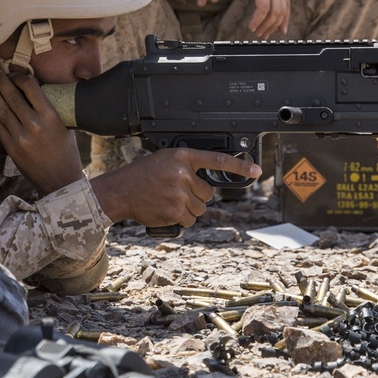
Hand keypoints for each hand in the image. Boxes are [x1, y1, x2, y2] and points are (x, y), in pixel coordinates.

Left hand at [0, 68, 84, 194]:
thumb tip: (35, 93)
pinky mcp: (11, 148)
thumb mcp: (65, 126)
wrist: (61, 181)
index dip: (20, 78)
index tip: (13, 73)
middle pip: (13, 97)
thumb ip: (50, 110)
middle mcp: (35, 124)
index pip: (31, 88)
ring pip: (2, 110)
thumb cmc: (66, 153)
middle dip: (1, 82)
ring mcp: (21, 137)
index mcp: (51, 116)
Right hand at [91, 148, 261, 228]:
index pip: (217, 160)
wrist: (120, 191)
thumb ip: (187, 167)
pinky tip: (165, 210)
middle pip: (208, 193)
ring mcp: (179, 194)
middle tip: (178, 192)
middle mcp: (183, 174)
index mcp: (183, 157)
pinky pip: (189, 220)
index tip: (257, 170)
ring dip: (188, 209)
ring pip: (200, 209)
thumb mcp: (165, 160)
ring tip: (169, 201)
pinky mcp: (174, 211)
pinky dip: (180, 219)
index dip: (239, 166)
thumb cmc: (142, 175)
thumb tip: (205, 184)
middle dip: (196, 196)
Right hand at [190, 0, 289, 37]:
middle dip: (274, 25)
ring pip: (274, 11)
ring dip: (265, 25)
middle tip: (264, 35)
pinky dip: (258, 19)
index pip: (285, 2)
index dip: (284, 18)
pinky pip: (263, 8)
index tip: (281, 30)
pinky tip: (251, 25)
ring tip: (256, 32)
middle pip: (282, 9)